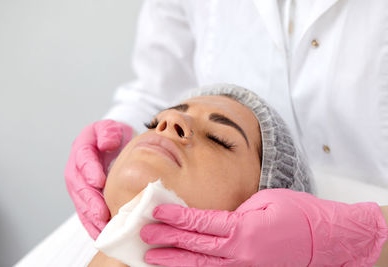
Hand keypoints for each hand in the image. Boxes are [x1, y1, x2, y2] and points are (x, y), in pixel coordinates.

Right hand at [65, 120, 132, 238]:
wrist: (112, 145)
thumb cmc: (113, 136)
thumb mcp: (111, 127)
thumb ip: (108, 131)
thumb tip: (107, 143)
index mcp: (82, 148)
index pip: (83, 158)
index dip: (90, 170)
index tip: (99, 181)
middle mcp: (76, 169)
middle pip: (80, 187)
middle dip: (90, 202)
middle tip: (101, 214)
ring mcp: (79, 186)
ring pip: (81, 204)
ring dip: (91, 218)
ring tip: (103, 230)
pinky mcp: (85, 199)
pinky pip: (86, 214)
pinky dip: (92, 226)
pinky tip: (101, 236)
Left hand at [140, 189, 387, 265]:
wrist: (327, 239)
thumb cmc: (298, 214)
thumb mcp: (264, 202)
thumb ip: (234, 213)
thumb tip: (213, 221)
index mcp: (243, 230)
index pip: (200, 223)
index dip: (176, 218)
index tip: (155, 213)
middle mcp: (241, 253)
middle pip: (196, 248)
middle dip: (168, 243)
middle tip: (144, 239)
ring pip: (203, 266)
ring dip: (176, 262)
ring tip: (152, 260)